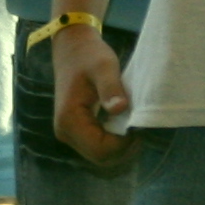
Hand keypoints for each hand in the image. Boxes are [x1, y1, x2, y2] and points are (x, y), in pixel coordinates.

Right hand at [49, 25, 137, 166]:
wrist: (72, 47)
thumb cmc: (89, 55)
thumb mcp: (103, 66)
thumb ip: (111, 88)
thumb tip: (119, 109)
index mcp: (69, 120)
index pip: (100, 150)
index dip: (123, 144)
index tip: (138, 125)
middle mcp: (65, 132)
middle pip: (100, 158)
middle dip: (124, 148)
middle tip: (140, 127)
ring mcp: (69, 133)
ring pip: (100, 155)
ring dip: (120, 146)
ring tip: (133, 125)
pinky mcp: (75, 130)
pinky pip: (97, 146)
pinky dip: (114, 141)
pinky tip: (124, 124)